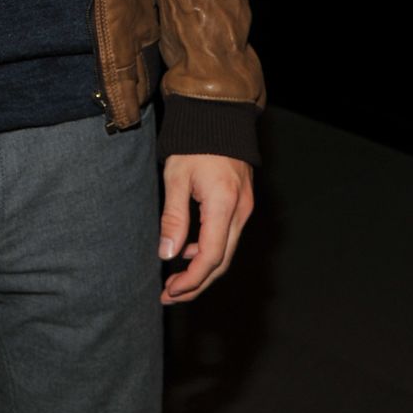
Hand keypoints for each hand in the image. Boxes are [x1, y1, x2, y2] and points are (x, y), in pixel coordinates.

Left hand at [158, 153, 253, 305]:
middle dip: (196, 283)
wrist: (219, 117)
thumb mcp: (176, 177)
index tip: (171, 290)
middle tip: (169, 295)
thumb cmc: (195, 142)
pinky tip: (187, 253)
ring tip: (174, 280)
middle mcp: (241, 211)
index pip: (211, 256)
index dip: (192, 279)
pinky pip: (228, 237)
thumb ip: (173, 217)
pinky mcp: (241, 205)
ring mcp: (244, 209)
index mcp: (224, 204)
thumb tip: (167, 253)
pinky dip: (209, 252)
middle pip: (222, 261)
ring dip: (202, 270)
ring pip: (226, 252)